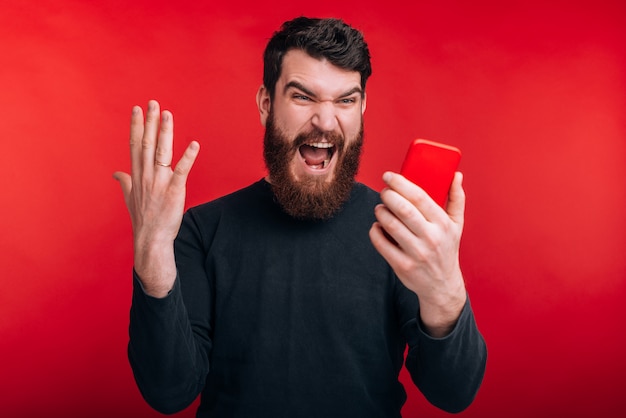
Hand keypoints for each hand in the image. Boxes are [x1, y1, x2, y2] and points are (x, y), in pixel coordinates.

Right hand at [113, 100, 199, 296]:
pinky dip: (188, 158)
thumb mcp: (129, 198)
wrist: (151, 240)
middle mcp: (146, 176)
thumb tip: (115, 174)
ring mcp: (159, 183)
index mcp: (137, 175)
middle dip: (150, 122)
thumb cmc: (143, 219)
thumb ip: (124, 182)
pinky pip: (181, 171)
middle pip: (147, 143)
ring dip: (165, 132)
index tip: (138, 109)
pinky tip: (194, 144)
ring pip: (162, 152)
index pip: (135, 145)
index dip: (136, 126)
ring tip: (168, 114)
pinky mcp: (174, 192)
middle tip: (154, 103)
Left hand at [369, 171, 466, 336]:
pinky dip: (375, 231)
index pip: (420, 197)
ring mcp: (416, 253)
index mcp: (443, 224)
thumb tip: (456, 175)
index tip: (389, 176)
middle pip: (404, 210)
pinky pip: (382, 244)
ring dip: (381, 212)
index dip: (401, 183)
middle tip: (383, 191)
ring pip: (391, 225)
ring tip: (380, 208)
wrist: (442, 285)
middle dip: (388, 196)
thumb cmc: (447, 248)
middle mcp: (431, 238)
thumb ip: (456, 198)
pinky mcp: (402, 266)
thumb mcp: (456, 225)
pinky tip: (378, 226)